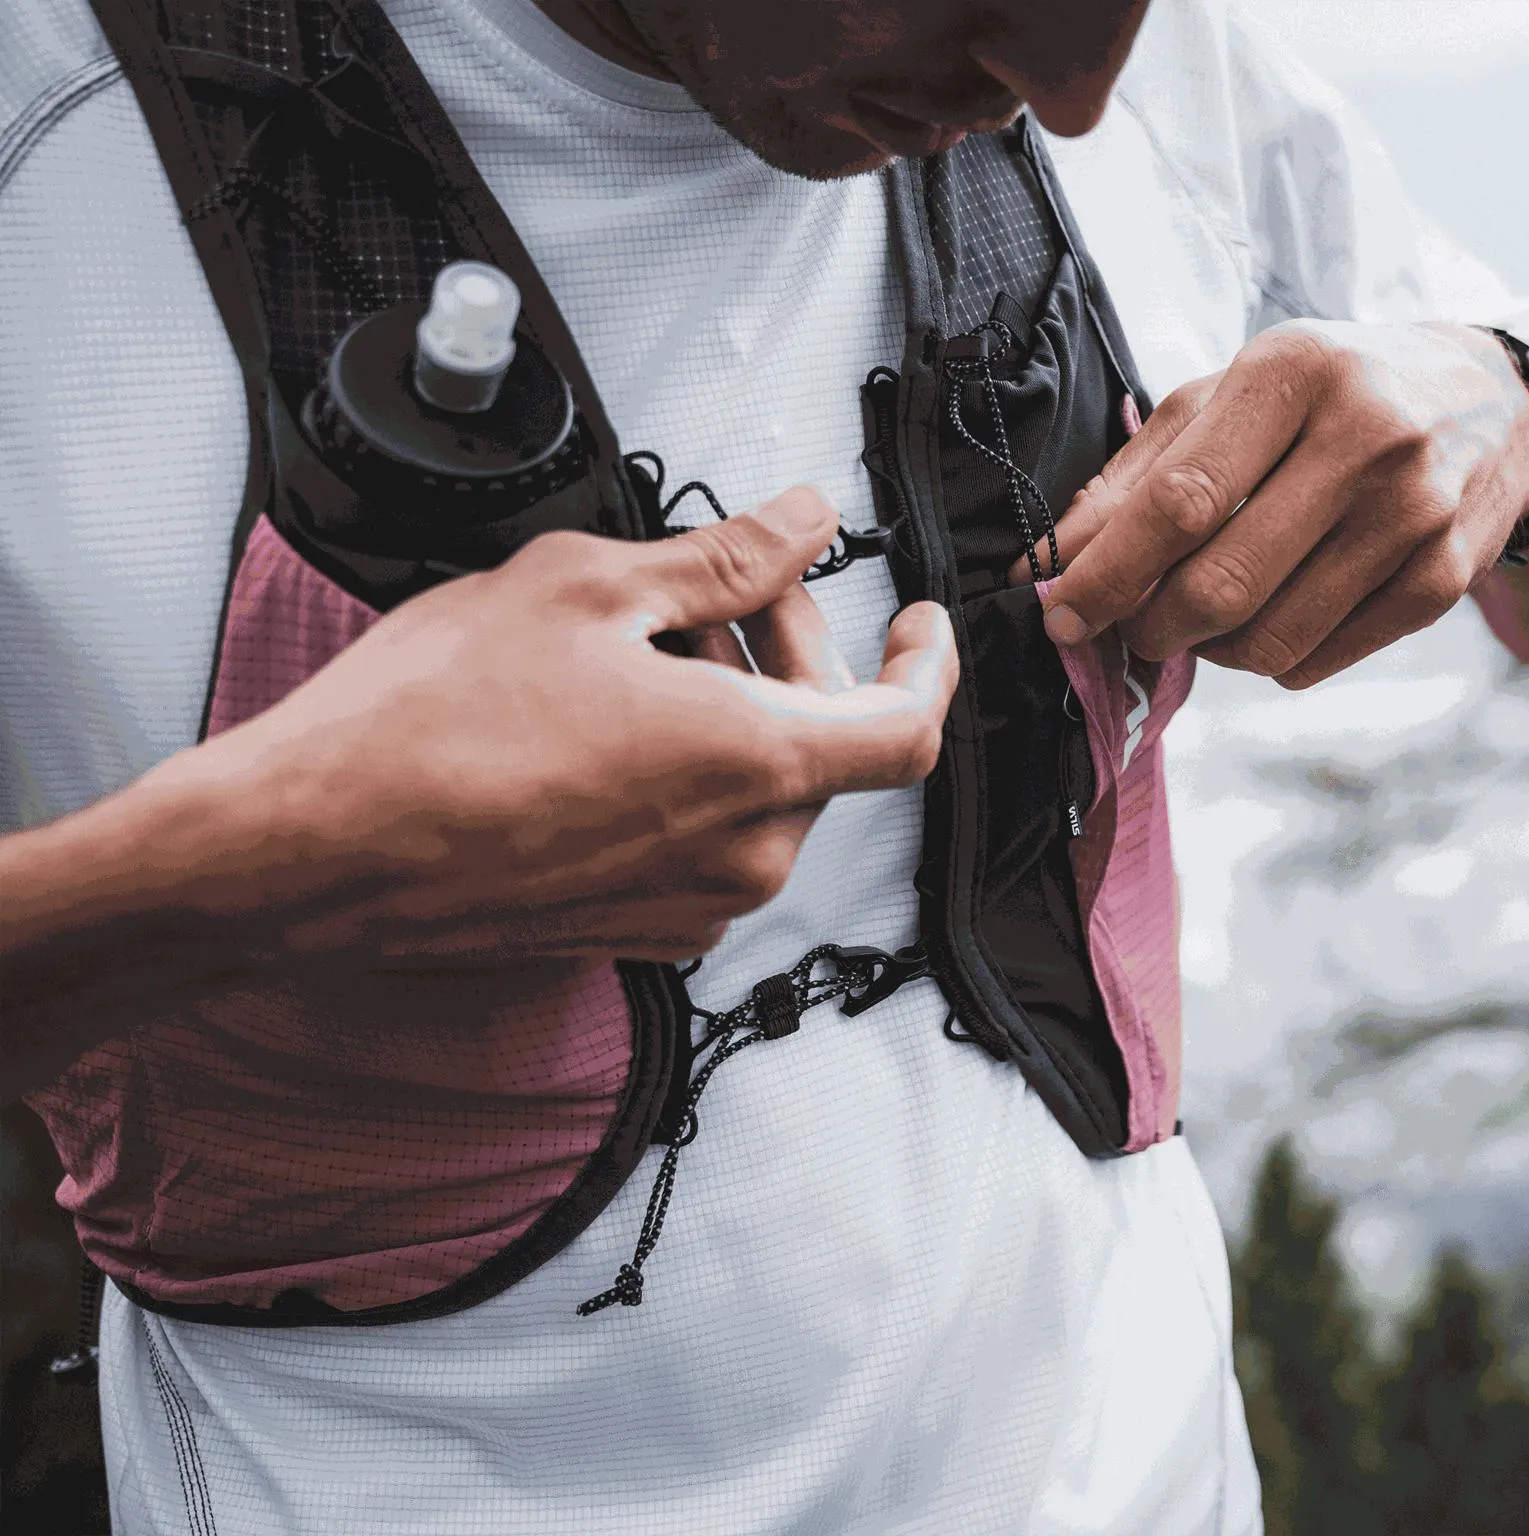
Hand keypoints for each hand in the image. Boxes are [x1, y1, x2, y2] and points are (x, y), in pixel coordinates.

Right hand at [7, 487, 954, 961]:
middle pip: (825, 743)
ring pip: (763, 792)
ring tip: (650, 651)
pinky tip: (618, 726)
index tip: (919, 620)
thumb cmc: (435, 718)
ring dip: (740, 712)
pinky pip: (705, 839)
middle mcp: (743, 853)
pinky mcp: (634, 930)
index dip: (929, 664)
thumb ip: (727, 558)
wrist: (318, 850)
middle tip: (726, 590)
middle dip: (794, 653)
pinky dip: (696, 773)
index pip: (908, 724)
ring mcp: (688, 904)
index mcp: (757, 762)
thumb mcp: (592, 590)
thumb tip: (807, 523)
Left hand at [1016, 321, 1528, 686]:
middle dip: (1148, 628)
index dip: (1107, 575)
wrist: (1487, 395)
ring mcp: (1413, 512)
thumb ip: (1128, 480)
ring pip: (1266, 640)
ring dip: (1206, 651)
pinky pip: (1314, 661)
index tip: (1059, 614)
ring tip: (1200, 616)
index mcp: (1293, 373)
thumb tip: (1041, 564)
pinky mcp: (1442, 577)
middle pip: (1220, 583)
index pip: (1180, 502)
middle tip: (1129, 627)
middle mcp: (1366, 436)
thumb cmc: (1323, 395)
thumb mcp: (1223, 400)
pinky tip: (1266, 616)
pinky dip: (1266, 661)